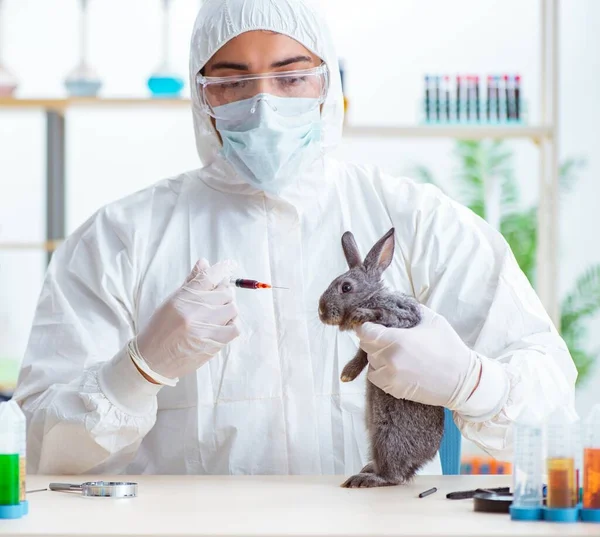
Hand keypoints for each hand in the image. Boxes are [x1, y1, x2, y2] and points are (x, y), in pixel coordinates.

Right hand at [130, 259, 239, 384]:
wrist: (152, 360)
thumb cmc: (160, 329)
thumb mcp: (172, 301)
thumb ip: (191, 282)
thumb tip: (204, 262)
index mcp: (183, 297)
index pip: (209, 276)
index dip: (221, 271)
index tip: (226, 269)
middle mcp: (194, 311)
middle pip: (225, 292)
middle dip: (223, 293)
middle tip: (218, 298)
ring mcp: (205, 327)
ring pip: (232, 308)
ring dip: (228, 309)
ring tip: (218, 313)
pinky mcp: (213, 343)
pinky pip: (235, 328)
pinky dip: (233, 324)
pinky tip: (224, 325)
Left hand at [355, 305, 501, 414]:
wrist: (462, 380)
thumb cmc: (448, 347)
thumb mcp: (432, 320)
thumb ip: (409, 308)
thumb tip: (393, 301)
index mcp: (396, 340)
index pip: (364, 331)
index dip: (366, 325)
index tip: (372, 323)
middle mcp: (389, 360)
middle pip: (365, 345)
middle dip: (372, 338)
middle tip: (385, 335)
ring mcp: (390, 377)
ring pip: (370, 361)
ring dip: (376, 355)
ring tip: (393, 351)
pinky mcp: (392, 389)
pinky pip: (375, 376)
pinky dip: (380, 369)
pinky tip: (394, 365)